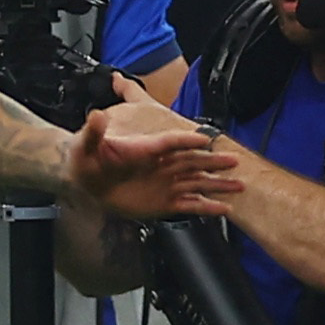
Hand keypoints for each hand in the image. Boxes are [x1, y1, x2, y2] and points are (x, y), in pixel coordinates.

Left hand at [70, 92, 234, 220]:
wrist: (88, 180)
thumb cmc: (88, 158)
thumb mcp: (86, 145)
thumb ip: (94, 131)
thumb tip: (95, 115)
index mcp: (147, 148)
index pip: (170, 141)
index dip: (186, 140)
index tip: (205, 139)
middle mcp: (162, 164)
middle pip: (192, 160)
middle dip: (213, 161)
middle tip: (235, 160)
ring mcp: (166, 183)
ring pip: (197, 182)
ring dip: (217, 184)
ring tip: (239, 186)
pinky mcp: (166, 201)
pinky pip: (190, 204)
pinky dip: (206, 207)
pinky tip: (224, 209)